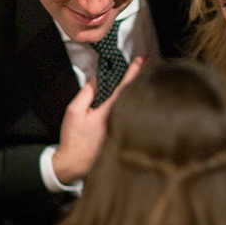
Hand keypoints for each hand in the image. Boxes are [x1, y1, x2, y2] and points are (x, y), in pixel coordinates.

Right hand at [52, 57, 143, 183]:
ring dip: (140, 88)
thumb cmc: (74, 138)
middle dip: (143, 76)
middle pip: (134, 94)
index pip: (124, 88)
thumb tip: (98, 78)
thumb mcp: (74, 111)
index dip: (133, 72)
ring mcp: (123, 128)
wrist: (74, 164)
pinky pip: (130, 113)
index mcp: (108, 112)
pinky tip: (138, 94)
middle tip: (152, 61)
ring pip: (133, 104)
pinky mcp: (122, 135)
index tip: (140, 60)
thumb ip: (87, 93)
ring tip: (148, 72)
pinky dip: (134, 101)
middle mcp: (120, 120)